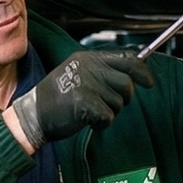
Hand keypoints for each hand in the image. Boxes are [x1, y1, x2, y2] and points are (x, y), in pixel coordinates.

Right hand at [7, 50, 155, 146]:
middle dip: (124, 99)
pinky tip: (87, 121)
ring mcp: (87, 84)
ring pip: (118, 103)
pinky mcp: (85, 102)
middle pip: (127, 83)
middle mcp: (89, 67)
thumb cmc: (56, 99)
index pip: (126, 59)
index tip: (149, 82)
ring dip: (109, 113)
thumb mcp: (78, 74)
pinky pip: (108, 117)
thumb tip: (132, 76)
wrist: (32, 116)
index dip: (142, 71)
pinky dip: (101, 124)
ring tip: (89, 113)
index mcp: (88, 58)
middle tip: (110, 106)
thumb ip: (102, 72)